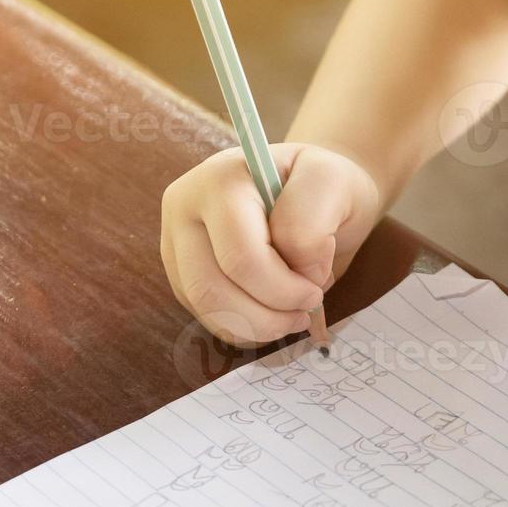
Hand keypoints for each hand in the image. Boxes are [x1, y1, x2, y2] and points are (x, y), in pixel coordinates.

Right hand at [160, 143, 381, 346]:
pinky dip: (240, 327)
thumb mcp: (332, 181)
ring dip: (253, 327)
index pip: (241, 256)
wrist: (306, 184)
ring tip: (289, 316)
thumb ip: (312, 221)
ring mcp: (175, 240)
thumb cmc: (321, 182)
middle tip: (303, 313)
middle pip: (210, 287)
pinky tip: (269, 313)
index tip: (317, 290)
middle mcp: (185, 206)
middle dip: (265, 316)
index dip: (284, 289)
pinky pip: (201, 314)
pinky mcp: (179, 269)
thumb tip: (298, 272)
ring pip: (202, 307)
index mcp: (221, 179)